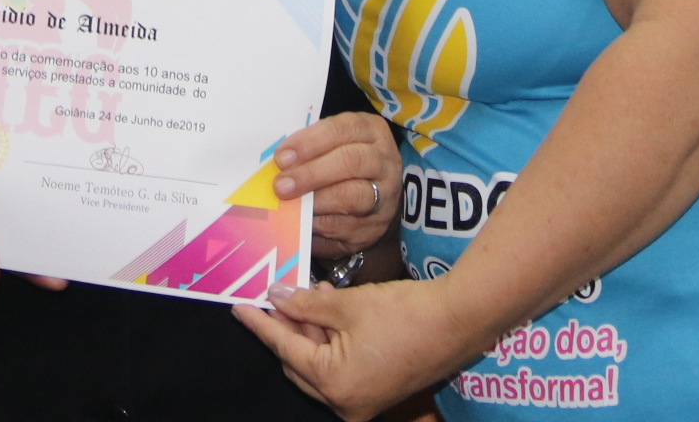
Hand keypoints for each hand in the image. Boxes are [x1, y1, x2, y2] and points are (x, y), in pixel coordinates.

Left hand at [234, 276, 483, 421]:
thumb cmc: (407, 313)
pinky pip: (339, 369)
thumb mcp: (347, 304)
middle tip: (281, 294)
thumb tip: (277, 296)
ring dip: (311, 332)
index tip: (240, 307)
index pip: (284, 349)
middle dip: (288, 328)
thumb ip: (305, 304)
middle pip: (298, 363)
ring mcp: (362, 402)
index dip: (261, 324)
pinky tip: (331, 311)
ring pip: (318, 366)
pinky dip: (332, 343)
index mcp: (334, 384)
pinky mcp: (375, 393)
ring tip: (313, 295)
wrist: (458, 321)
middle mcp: (345, 403)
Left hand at [276, 111, 401, 258]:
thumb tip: (278, 161)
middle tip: (281, 185)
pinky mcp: (376, 226)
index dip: (310, 142)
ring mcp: (385, 195)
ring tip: (291, 205)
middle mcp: (384, 161)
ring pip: (353, 196)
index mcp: (371, 131)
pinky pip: (347, 227)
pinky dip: (321, 224)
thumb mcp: (333, 145)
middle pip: (351, 162)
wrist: (374, 198)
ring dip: (316, 201)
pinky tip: (302, 222)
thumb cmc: (343, 162)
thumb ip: (311, 148)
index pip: (342, 129)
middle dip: (311, 173)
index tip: (282, 156)